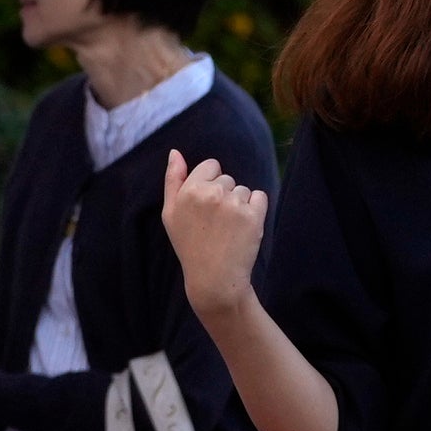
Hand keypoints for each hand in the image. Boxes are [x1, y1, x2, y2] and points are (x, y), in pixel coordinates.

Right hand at [164, 149, 268, 314]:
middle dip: (223, 195)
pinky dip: (255, 209)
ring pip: (243, 189)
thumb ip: (173, 180)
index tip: (204, 206)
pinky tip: (242, 227)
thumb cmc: (189, 244)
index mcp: (189, 190)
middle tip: (214, 222)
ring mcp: (234, 204)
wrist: (213, 277)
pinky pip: (260, 197)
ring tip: (227, 228)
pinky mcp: (254, 215)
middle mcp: (212, 193)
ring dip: (239, 204)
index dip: (208, 184)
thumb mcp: (170, 213)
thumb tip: (175, 152)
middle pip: (227, 178)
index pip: (210, 165)